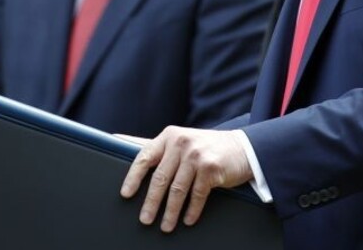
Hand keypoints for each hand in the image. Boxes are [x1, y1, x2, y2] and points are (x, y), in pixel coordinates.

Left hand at [119, 126, 252, 231]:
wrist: (242, 148)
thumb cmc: (205, 148)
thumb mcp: (181, 142)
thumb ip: (157, 147)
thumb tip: (119, 140)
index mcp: (169, 136)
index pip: (145, 156)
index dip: (133, 177)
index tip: (125, 194)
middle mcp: (181, 142)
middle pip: (160, 178)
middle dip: (151, 202)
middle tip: (145, 219)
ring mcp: (197, 155)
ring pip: (178, 189)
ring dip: (170, 212)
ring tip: (165, 226)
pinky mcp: (211, 167)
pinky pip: (197, 195)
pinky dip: (191, 210)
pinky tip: (187, 220)